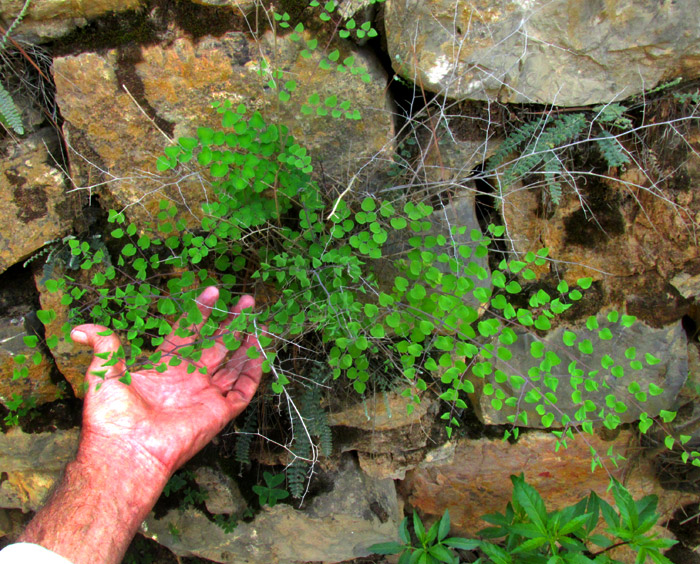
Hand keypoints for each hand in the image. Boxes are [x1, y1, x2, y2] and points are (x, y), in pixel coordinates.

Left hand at [70, 286, 262, 478]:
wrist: (126, 450)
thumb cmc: (112, 416)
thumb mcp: (103, 373)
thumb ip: (103, 345)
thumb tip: (80, 329)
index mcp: (166, 366)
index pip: (189, 331)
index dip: (201, 311)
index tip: (214, 291)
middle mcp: (189, 378)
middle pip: (217, 344)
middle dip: (233, 322)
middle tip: (247, 301)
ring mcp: (205, 394)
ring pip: (233, 365)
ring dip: (247, 345)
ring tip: (260, 323)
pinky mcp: (218, 412)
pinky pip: (242, 390)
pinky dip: (253, 373)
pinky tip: (260, 354)